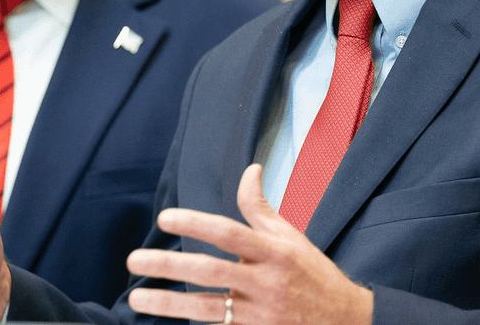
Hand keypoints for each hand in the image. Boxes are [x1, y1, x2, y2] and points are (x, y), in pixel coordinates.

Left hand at [126, 164, 372, 324]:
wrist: (345, 322)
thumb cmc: (312, 274)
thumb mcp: (291, 237)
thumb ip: (261, 208)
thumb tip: (250, 170)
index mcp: (276, 253)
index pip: (229, 233)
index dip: (195, 223)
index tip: (164, 218)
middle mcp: (267, 283)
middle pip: (211, 272)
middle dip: (169, 265)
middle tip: (134, 260)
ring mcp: (261, 316)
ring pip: (208, 309)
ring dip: (168, 303)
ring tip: (137, 297)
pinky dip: (195, 324)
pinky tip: (166, 318)